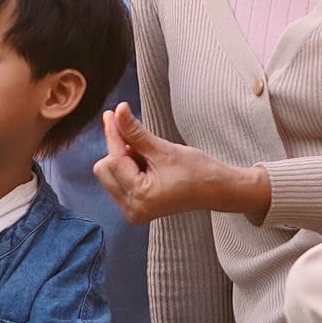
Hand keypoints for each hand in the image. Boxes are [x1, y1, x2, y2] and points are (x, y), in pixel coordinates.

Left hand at [91, 103, 268, 224]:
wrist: (217, 190)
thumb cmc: (197, 171)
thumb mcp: (164, 149)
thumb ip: (136, 132)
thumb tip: (118, 110)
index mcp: (141, 197)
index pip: (114, 160)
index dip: (113, 135)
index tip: (110, 114)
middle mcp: (132, 209)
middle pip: (104, 169)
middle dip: (120, 152)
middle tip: (146, 148)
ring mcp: (133, 211)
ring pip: (109, 174)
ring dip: (125, 160)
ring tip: (152, 161)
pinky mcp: (135, 209)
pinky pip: (118, 181)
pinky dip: (129, 169)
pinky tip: (149, 167)